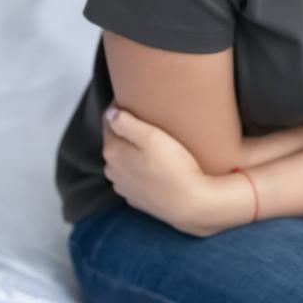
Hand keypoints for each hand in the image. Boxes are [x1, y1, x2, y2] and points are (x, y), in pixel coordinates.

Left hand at [101, 104, 218, 236]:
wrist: (192, 205)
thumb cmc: (175, 168)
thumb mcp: (152, 137)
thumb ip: (126, 122)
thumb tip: (111, 112)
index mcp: (112, 152)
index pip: (109, 120)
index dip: (122, 106)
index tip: (137, 97)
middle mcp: (112, 171)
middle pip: (116, 140)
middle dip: (127, 128)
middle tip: (149, 117)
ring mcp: (124, 187)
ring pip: (124, 159)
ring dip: (133, 150)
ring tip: (155, 141)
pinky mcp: (138, 198)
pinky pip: (134, 176)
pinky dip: (141, 168)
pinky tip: (157, 164)